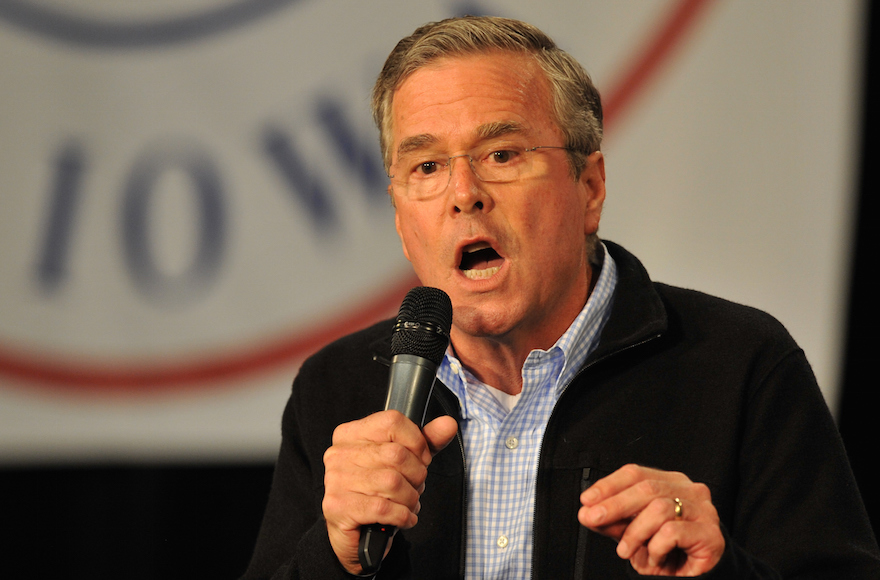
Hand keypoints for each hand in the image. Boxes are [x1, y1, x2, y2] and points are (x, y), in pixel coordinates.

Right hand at [322, 411, 457, 573]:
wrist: (353, 534)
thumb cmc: (377, 493)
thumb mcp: (404, 462)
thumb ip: (426, 442)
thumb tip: (447, 424)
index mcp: (352, 434)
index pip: (393, 421)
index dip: (417, 442)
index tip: (421, 459)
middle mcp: (340, 453)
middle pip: (396, 454)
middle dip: (417, 475)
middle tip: (415, 486)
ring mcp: (336, 479)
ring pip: (392, 482)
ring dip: (410, 498)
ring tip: (408, 503)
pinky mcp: (338, 506)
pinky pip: (384, 508)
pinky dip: (402, 515)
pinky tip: (403, 517)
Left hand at [578, 464, 724, 575]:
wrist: (699, 575)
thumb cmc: (669, 549)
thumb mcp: (635, 532)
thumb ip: (614, 520)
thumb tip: (587, 512)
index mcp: (670, 482)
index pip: (636, 473)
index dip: (609, 485)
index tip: (587, 499)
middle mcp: (689, 490)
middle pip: (646, 488)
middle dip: (614, 505)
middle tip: (593, 519)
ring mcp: (703, 510)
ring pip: (659, 508)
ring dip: (635, 533)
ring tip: (626, 551)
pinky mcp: (710, 534)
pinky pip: (673, 532)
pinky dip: (656, 547)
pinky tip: (654, 558)